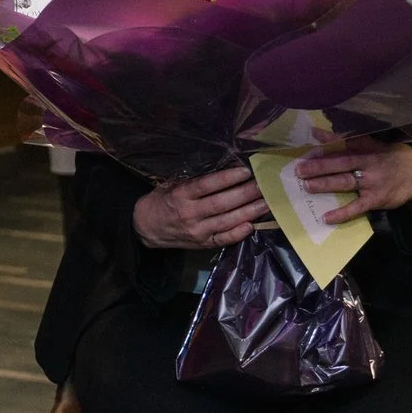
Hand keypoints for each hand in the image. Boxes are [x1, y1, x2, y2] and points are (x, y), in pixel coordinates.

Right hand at [134, 166, 271, 248]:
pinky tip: (252, 225)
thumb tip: (221, 168)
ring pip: (226, 221)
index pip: (206, 186)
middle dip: (245, 194)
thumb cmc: (160, 202)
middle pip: (221, 203)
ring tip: (266, 203)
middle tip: (263, 186)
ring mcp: (197, 231)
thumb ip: (191, 180)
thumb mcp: (169, 186)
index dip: (226, 178)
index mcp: (180, 196)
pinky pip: (223, 239)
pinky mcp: (202, 244)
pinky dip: (238, 233)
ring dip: (248, 212)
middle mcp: (189, 214)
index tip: (245, 171)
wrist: (146, 228)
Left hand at [294, 137, 411, 223]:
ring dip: (325, 185)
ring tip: (306, 187)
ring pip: (345, 183)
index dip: (331, 139)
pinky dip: (342, 213)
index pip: (347, 142)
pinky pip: (357, 207)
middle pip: (341, 164)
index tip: (313, 135)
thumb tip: (322, 134)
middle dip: (319, 166)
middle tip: (300, 170)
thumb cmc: (392, 158)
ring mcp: (373, 183)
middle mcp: (369, 164)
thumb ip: (353, 141)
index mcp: (368, 149)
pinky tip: (326, 217)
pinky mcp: (377, 199)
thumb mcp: (377, 145)